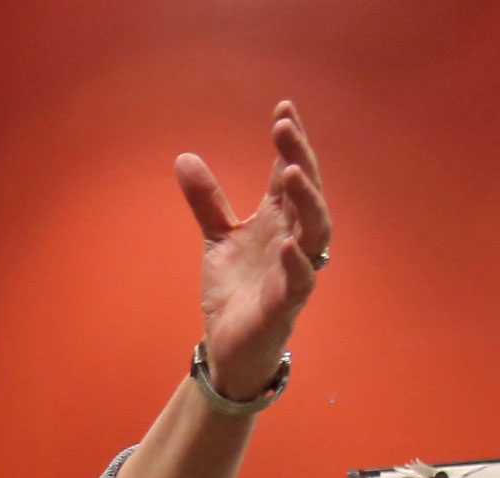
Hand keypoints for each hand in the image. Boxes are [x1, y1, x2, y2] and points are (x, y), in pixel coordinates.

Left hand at [177, 101, 331, 396]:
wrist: (228, 347)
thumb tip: (185, 157)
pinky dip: (296, 262)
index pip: (289, 172)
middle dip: (298, 158)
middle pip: (305, 192)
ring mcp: (294, 270)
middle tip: (284, 128)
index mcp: (278, 220)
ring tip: (291, 172)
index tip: (283, 108)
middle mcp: (293, 238)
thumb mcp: (216, 238)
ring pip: (314, 231)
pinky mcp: (285, 304)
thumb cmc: (235, 290)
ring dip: (306, 201)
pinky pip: (300, 280)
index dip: (289, 142)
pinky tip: (287, 244)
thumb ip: (207, 200)